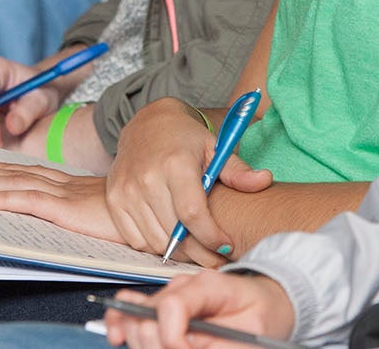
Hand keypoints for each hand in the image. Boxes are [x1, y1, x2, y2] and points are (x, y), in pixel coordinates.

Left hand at [0, 159, 147, 251]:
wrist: (159, 211)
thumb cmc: (137, 214)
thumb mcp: (106, 208)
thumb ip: (86, 206)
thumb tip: (75, 211)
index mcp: (72, 184)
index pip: (29, 173)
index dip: (2, 170)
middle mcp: (64, 184)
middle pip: (15, 174)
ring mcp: (64, 194)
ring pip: (15, 184)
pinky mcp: (67, 208)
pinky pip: (29, 201)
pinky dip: (3, 199)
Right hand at [103, 273, 294, 348]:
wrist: (266, 302)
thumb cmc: (260, 314)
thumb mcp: (252, 333)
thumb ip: (220, 343)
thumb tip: (187, 347)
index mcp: (208, 285)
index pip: (172, 306)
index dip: (172, 341)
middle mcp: (182, 287)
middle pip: (146, 317)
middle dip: (158, 347)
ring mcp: (169, 295)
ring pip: (134, 319)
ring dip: (143, 343)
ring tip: (170, 348)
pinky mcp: (161, 307)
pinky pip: (128, 310)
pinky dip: (121, 324)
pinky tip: (119, 336)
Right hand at [106, 99, 271, 263]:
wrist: (147, 124)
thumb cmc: (185, 139)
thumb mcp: (214, 148)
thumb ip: (237, 171)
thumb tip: (264, 180)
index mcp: (175, 164)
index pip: (193, 214)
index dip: (211, 237)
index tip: (226, 245)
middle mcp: (147, 177)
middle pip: (174, 232)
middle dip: (198, 250)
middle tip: (214, 254)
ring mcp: (127, 190)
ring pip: (154, 240)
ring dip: (176, 250)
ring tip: (193, 245)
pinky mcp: (114, 199)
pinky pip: (135, 238)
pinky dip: (153, 244)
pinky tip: (169, 235)